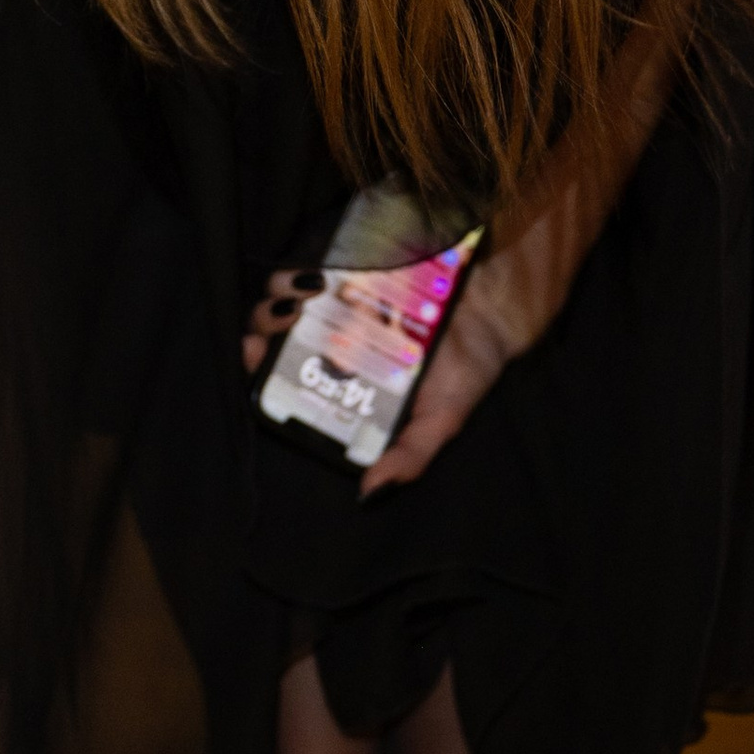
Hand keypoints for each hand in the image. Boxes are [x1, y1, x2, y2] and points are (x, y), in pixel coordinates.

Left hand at [244, 255, 522, 490]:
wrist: (498, 315)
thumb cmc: (464, 372)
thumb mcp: (440, 422)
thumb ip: (409, 456)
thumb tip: (369, 493)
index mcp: (341, 381)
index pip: (283, 374)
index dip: (260, 364)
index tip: (255, 352)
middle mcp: (332, 341)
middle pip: (275, 331)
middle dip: (265, 322)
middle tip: (281, 319)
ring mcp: (341, 301)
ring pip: (289, 293)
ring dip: (283, 290)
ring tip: (304, 293)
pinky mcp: (357, 266)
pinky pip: (321, 261)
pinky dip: (313, 264)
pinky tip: (322, 271)